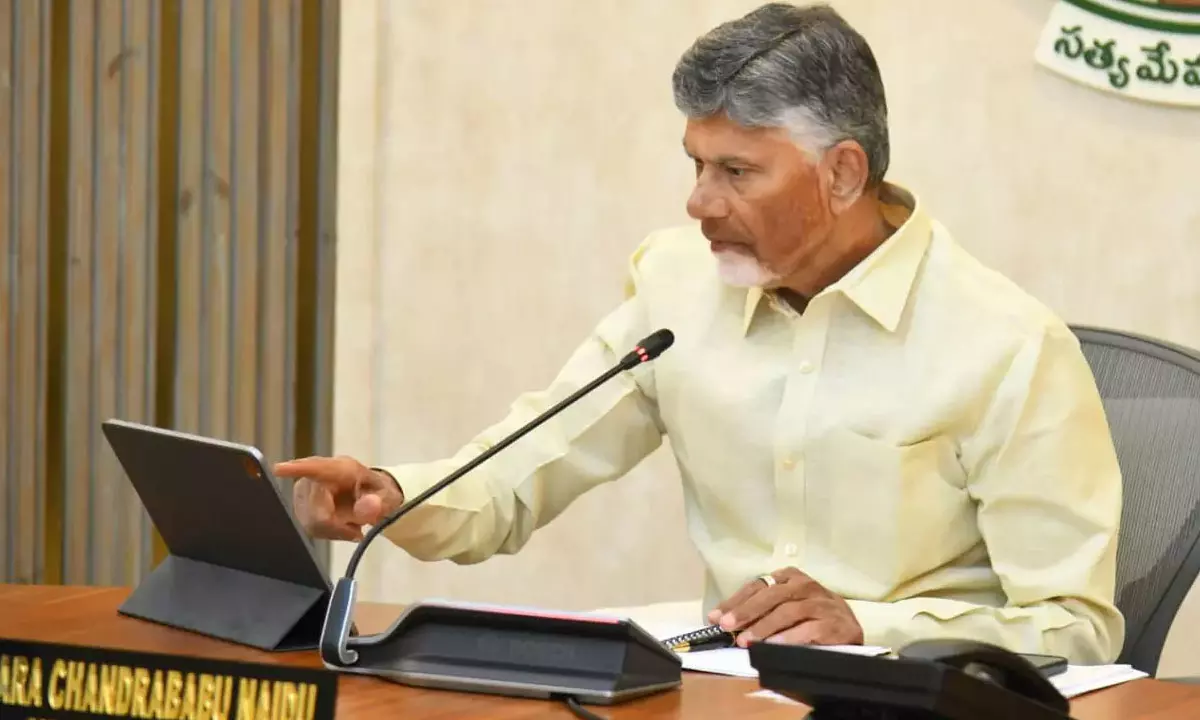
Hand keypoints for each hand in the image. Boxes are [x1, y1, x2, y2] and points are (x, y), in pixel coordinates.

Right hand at [273, 456, 403, 540]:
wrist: (370, 495)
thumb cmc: (376, 491)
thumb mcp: (387, 496)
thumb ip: (380, 502)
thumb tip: (368, 508)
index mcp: (340, 468)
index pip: (316, 468)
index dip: (296, 469)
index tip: (278, 469)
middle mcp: (317, 477)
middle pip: (315, 511)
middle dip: (338, 526)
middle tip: (357, 531)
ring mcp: (305, 492)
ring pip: (311, 522)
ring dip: (335, 531)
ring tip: (352, 525)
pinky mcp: (301, 506)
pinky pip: (310, 527)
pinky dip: (329, 533)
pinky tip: (341, 527)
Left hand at [706, 567, 862, 647]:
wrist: (849, 630)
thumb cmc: (810, 618)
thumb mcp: (784, 607)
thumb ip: (757, 610)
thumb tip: (720, 618)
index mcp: (790, 577)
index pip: (758, 586)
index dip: (736, 601)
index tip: (716, 616)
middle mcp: (806, 586)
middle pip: (772, 595)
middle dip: (746, 611)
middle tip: (727, 626)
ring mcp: (822, 604)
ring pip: (788, 611)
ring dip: (764, 627)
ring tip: (746, 641)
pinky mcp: (835, 624)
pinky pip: (808, 630)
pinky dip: (789, 638)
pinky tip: (772, 646)